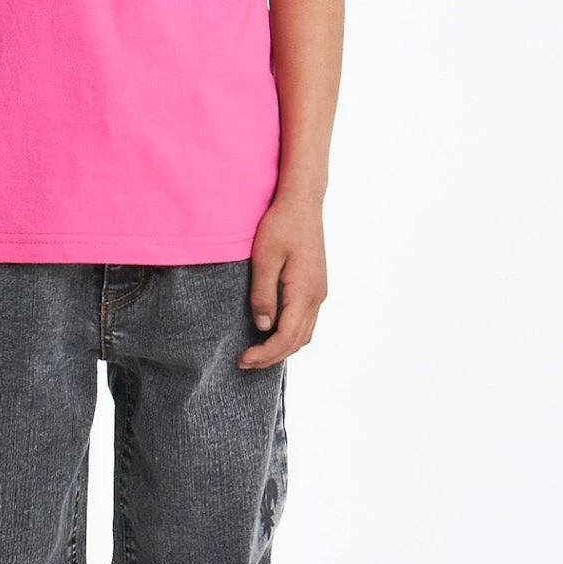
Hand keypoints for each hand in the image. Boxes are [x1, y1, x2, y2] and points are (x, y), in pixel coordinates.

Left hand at [237, 193, 327, 368]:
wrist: (302, 202)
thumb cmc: (281, 225)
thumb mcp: (264, 259)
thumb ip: (262, 295)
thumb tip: (262, 326)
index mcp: (304, 292)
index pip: (285, 338)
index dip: (264, 354)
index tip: (242, 359)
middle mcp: (317, 296)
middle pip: (297, 341)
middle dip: (271, 357)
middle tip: (244, 361)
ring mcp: (319, 291)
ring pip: (304, 334)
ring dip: (282, 348)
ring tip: (256, 352)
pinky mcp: (316, 285)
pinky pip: (306, 320)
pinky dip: (290, 334)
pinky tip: (272, 332)